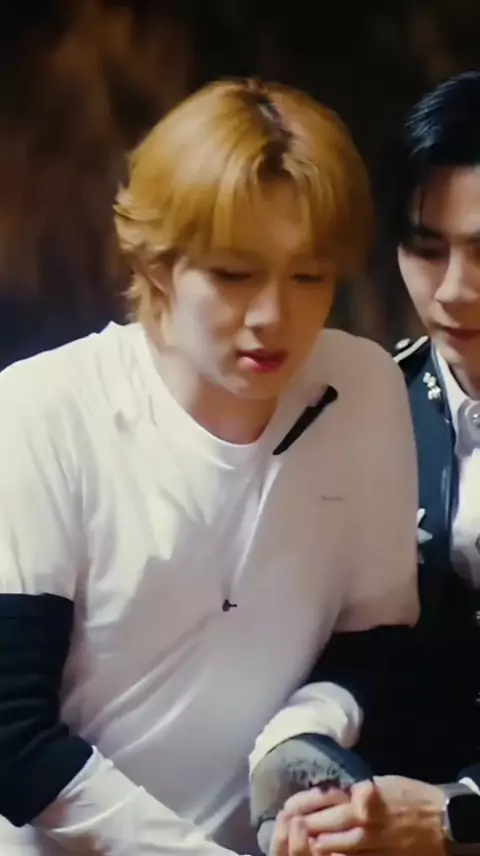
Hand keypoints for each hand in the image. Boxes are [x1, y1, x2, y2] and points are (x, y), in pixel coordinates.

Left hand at [281, 776, 445, 855]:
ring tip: (303, 843)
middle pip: (327, 827)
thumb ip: (355, 791)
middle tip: (289, 826)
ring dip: (318, 845)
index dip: (304, 806)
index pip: (325, 803)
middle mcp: (364, 822)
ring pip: (337, 848)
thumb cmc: (410, 795)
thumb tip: (332, 795)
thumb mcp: (381, 783)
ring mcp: (373, 844)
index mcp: (362, 798)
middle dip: (306, 827)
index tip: (289, 806)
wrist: (441, 820)